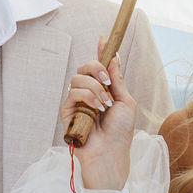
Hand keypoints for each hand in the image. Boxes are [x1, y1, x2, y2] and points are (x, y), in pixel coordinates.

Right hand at [62, 45, 135, 189]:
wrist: (111, 153)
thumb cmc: (120, 132)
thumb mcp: (126, 101)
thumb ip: (117, 80)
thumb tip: (114, 58)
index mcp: (103, 90)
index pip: (99, 67)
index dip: (100, 52)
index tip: (103, 39)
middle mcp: (88, 93)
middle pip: (85, 67)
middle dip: (97, 69)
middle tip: (107, 82)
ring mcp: (76, 102)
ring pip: (78, 79)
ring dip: (95, 89)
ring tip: (105, 105)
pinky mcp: (67, 112)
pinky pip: (72, 93)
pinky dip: (87, 97)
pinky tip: (97, 109)